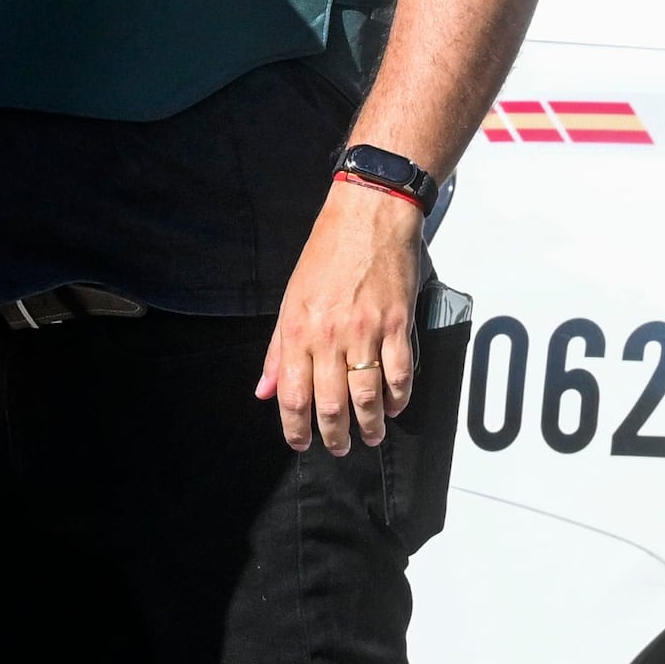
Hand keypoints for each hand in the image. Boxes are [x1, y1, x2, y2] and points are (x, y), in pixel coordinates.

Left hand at [262, 183, 423, 454]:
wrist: (367, 216)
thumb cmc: (326, 253)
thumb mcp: (290, 300)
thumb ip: (278, 351)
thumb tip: (264, 391)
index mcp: (299, 330)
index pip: (293, 396)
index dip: (295, 429)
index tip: (300, 443)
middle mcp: (330, 336)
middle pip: (331, 404)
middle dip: (335, 435)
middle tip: (339, 447)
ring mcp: (366, 332)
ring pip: (368, 396)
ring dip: (369, 425)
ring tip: (369, 437)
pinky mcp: (397, 324)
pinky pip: (400, 374)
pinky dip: (398, 398)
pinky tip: (393, 407)